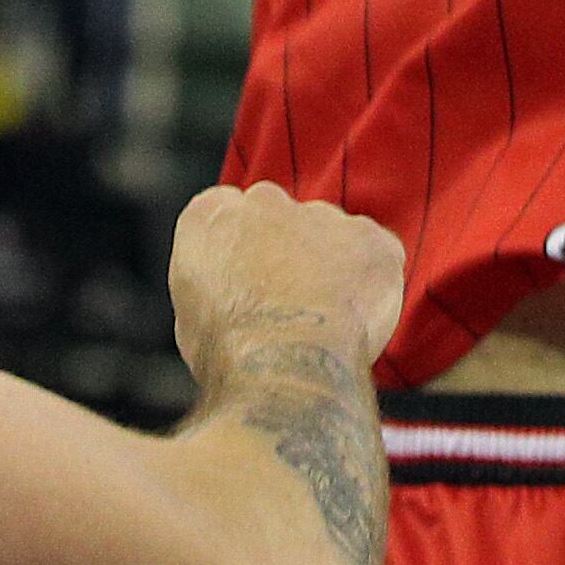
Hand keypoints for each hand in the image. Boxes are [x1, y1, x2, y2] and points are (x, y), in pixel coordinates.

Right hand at [168, 181, 407, 385]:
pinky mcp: (370, 238)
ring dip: (330, 265)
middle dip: (286, 251)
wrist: (282, 362)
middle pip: (280, 217)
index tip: (249, 281)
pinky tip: (355, 317)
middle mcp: (265, 202)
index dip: (241, 251)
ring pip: (330, 234)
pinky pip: (376, 253)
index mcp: (211, 216)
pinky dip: (372, 282)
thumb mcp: (188, 318)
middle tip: (288, 303)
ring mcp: (321, 215)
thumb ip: (212, 284)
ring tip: (323, 319)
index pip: (226, 213)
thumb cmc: (229, 353)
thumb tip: (229, 296)